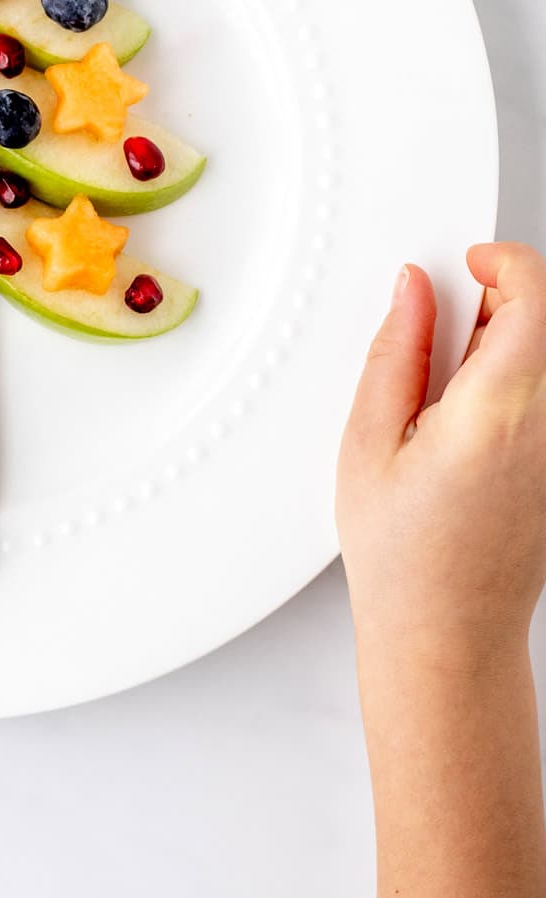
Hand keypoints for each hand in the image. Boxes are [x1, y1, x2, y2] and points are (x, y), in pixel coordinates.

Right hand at [337, 243, 545, 675]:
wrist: (446, 637)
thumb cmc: (404, 558)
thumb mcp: (367, 442)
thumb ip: (395, 352)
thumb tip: (413, 290)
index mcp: (500, 410)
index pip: (537, 295)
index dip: (504, 260)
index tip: (469, 262)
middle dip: (503, 299)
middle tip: (444, 326)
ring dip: (510, 342)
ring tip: (450, 383)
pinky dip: (515, 382)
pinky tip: (466, 418)